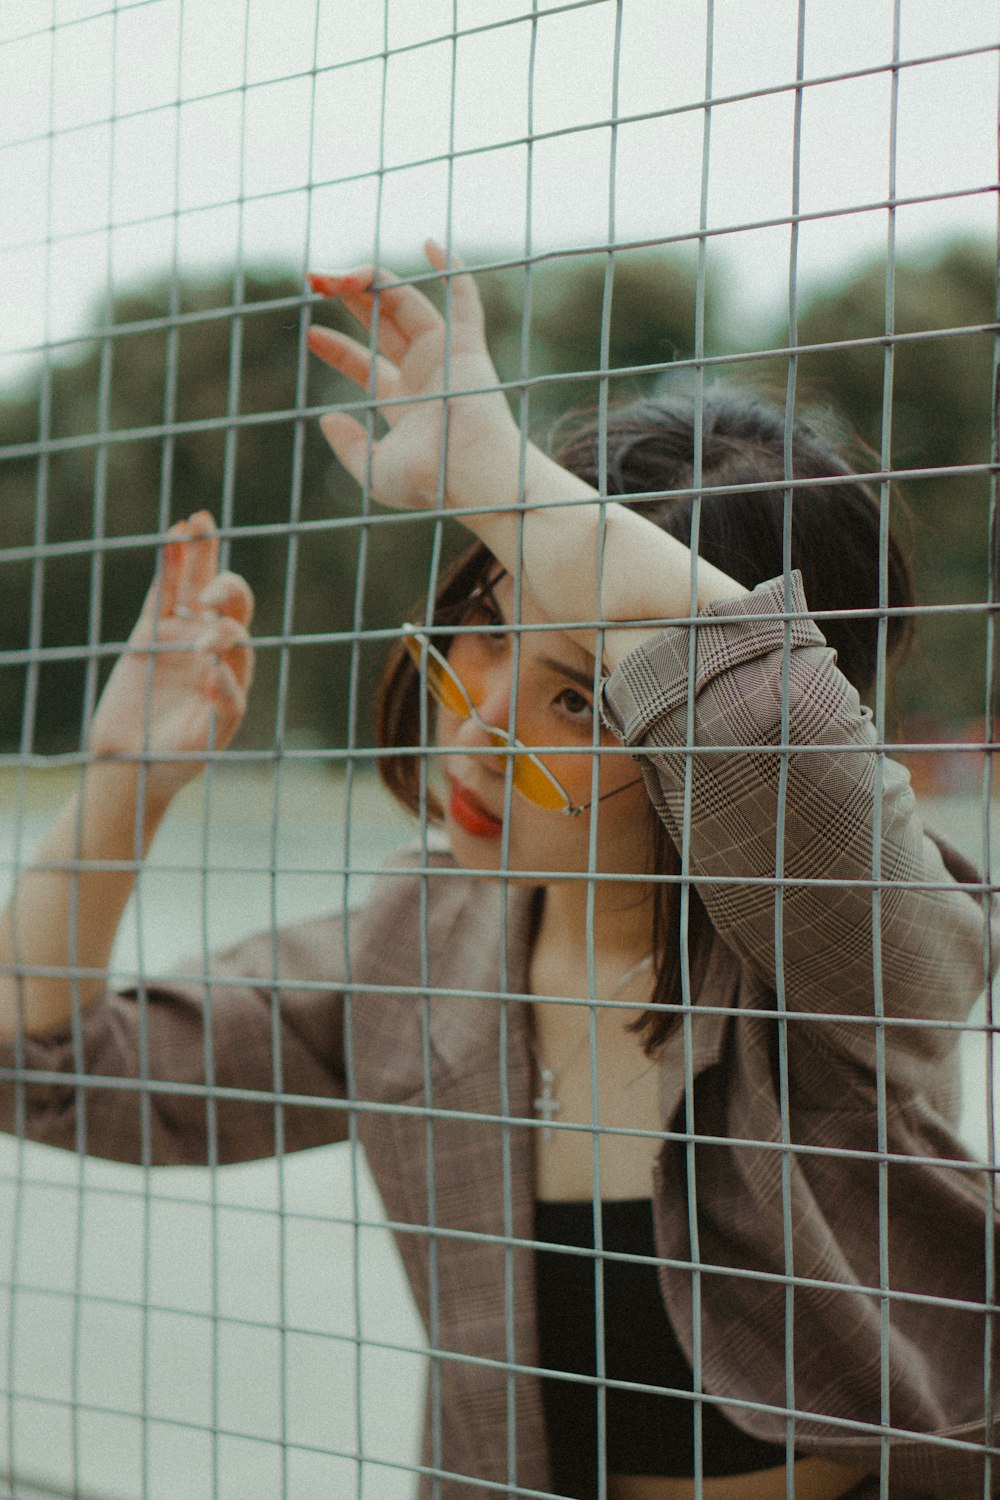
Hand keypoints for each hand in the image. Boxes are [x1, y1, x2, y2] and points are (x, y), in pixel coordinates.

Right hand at [88, 511, 253, 805]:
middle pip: (229, 605)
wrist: (132, 765)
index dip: (226, 640)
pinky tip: (176, 534)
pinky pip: (163, 592)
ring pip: (195, 587)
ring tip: (201, 520)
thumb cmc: (177, 759)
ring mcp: (181, 636)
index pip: (240, 642)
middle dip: (226, 592)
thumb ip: (221, 709)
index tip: (204, 657)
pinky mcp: (150, 633)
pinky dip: (170, 564)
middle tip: (211, 598)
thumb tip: (220, 672)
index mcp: (234, 674)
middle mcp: (213, 650)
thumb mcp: (205, 741)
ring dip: (201, 555)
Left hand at [307, 240, 520, 518]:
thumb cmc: (429, 482)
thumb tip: (325, 418)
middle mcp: (424, 374)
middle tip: (314, 280)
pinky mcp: (467, 347)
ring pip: (406, 303)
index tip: (310, 334)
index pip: (365, 365)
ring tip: (338, 273)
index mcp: (403, 403)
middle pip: (381, 322)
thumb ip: (348, 447)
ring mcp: (446, 357)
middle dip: (348, 298)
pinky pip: (463, 298)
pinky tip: (430, 243)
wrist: (472, 475)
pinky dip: (452, 270)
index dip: (337, 347)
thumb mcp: (373, 472)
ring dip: (373, 280)